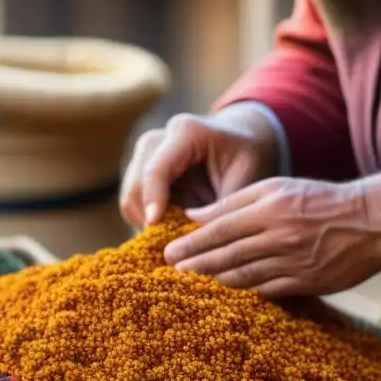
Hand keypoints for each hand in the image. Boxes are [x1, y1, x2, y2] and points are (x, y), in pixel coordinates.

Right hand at [120, 103, 281, 228]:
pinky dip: (148, 221)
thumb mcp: (248, 178)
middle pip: (136, 185)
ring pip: (130, 196)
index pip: (156, 169)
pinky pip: (134, 203)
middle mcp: (156, 139)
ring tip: (174, 242)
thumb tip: (199, 243)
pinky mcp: (140, 171)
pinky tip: (171, 232)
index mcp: (185, 133)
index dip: (153, 199)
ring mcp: (144, 155)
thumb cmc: (249, 156)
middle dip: (149, 218)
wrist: (242, 139)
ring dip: (147, 222)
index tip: (154, 227)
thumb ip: (223, 208)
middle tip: (171, 247)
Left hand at [164, 174, 380, 297]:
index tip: (169, 252)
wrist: (372, 222)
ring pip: (244, 276)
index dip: (192, 243)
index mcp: (269, 210)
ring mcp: (293, 263)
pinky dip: (244, 292)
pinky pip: (267, 291)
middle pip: (227, 255)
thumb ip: (234, 201)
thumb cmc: (318, 200)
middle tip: (172, 270)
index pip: (220, 228)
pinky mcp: (307, 283)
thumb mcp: (276, 188)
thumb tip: (195, 215)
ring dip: (214, 281)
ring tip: (192, 282)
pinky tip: (226, 293)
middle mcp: (279, 237)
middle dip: (195, 264)